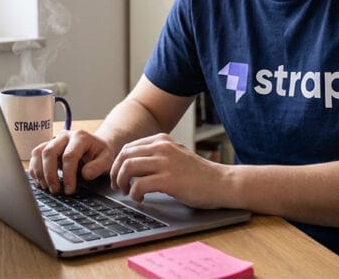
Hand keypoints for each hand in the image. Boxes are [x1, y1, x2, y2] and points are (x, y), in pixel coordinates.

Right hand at [28, 129, 114, 194]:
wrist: (96, 146)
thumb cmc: (101, 153)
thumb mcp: (107, 160)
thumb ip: (98, 167)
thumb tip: (85, 174)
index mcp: (80, 137)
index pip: (69, 155)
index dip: (68, 175)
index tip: (70, 189)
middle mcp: (65, 136)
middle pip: (49, 152)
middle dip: (50, 174)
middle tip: (55, 190)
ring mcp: (54, 140)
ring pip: (39, 152)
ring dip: (40, 172)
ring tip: (47, 187)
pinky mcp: (48, 147)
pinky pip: (35, 155)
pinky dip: (35, 169)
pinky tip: (41, 181)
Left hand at [110, 133, 226, 207]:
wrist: (222, 183)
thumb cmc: (199, 174)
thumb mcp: (176, 154)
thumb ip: (157, 154)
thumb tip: (133, 164)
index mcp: (162, 140)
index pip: (128, 147)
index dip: (118, 163)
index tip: (118, 175)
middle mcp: (162, 147)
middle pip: (124, 156)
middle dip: (115, 172)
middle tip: (117, 185)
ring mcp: (165, 163)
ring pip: (128, 168)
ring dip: (122, 182)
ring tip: (127, 192)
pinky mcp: (168, 180)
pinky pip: (139, 185)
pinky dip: (134, 194)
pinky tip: (141, 199)